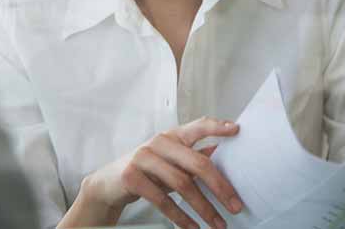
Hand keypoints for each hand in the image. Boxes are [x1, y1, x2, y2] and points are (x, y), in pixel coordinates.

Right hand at [81, 116, 242, 228]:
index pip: (198, 125)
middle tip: (235, 205)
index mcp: (172, 136)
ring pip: (182, 183)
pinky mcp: (132, 176)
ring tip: (217, 223)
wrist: (108, 184)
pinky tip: (192, 226)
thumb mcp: (171, 160)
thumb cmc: (146, 170)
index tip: (237, 131)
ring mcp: (143, 158)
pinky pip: (162, 200)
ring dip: (203, 207)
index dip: (217, 127)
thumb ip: (194, 156)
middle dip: (220, 186)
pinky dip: (180, 217)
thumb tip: (222, 153)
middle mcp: (159, 142)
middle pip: (196, 162)